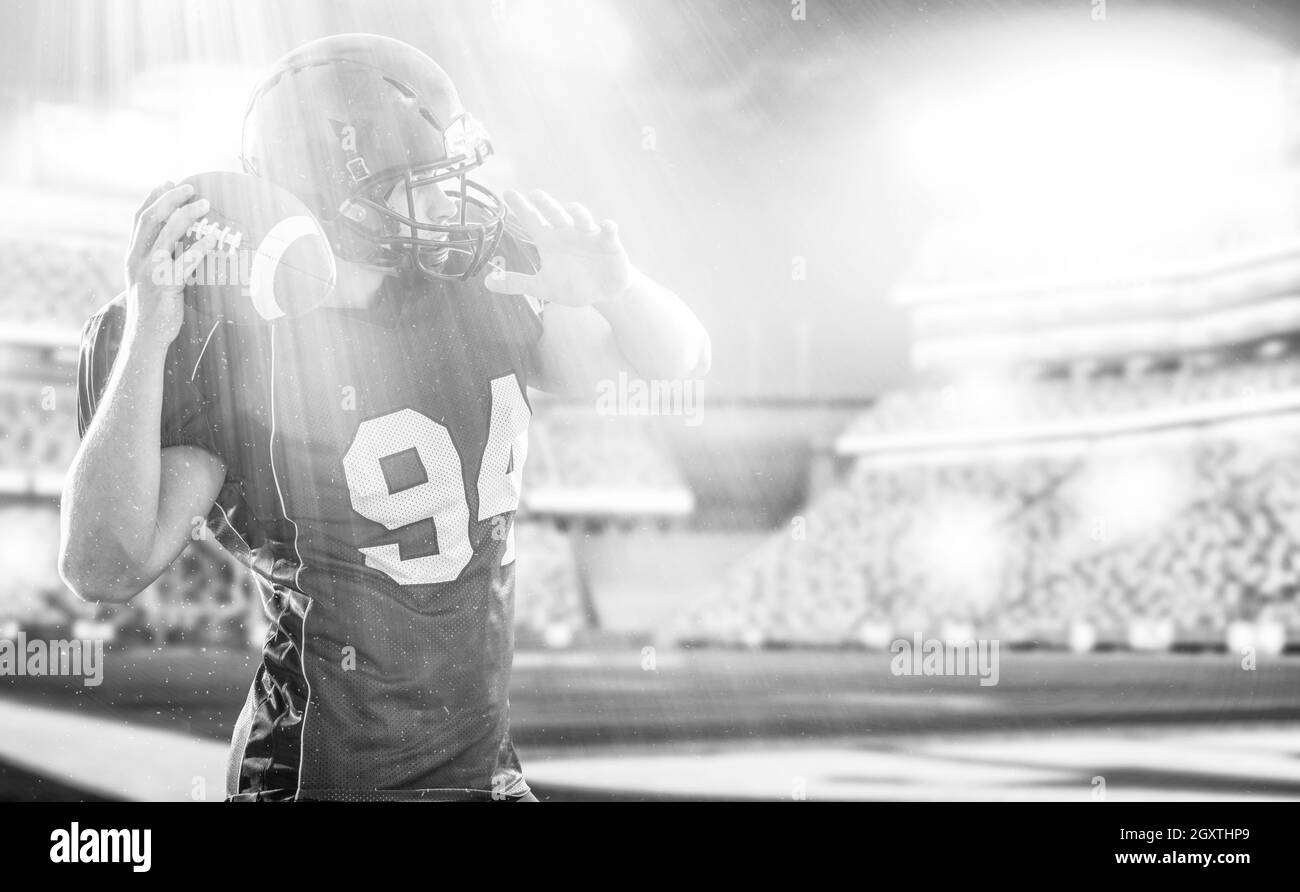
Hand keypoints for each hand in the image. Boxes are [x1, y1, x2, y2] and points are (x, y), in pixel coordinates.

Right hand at [123, 181, 214, 349]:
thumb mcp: (151, 279)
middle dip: (170, 198)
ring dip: (186, 215)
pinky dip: (199, 248)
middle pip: (151, 219)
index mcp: (133, 254)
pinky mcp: (164, 286)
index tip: (167, 181)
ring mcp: (150, 271)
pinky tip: (213, 238)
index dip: (152, 197)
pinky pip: (183, 263)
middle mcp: (137, 259)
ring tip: (205, 203)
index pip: (139, 218)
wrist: (146, 337)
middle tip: (190, 186)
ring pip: (165, 235)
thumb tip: (183, 244)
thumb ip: (161, 259)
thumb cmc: (156, 308)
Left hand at [484, 189, 631, 306]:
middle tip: (535, 195)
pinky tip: (607, 226)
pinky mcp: (610, 244)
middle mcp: (567, 233)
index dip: (520, 207)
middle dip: (547, 203)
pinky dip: (608, 228)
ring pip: (582, 218)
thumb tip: (486, 282)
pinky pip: (608, 232)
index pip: (532, 220)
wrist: (603, 292)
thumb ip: (517, 283)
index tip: (507, 192)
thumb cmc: (572, 284)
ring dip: (578, 213)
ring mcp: (588, 236)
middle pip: (555, 214)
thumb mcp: (543, 286)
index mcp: (549, 241)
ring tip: (572, 210)